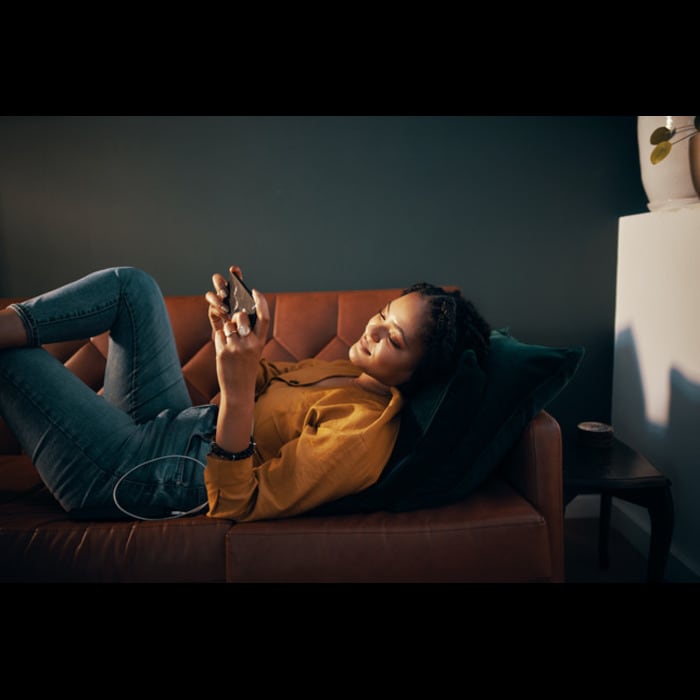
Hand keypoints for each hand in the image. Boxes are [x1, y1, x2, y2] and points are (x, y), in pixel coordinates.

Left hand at [205, 266, 269, 399]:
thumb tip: (237, 312)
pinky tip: (224, 350)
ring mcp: (237, 347)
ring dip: (226, 328)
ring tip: (230, 341)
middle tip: (235, 320)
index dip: (260, 302)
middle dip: (236, 315)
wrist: (238, 389)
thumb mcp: (252, 349)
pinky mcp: (224, 352)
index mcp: (261, 341)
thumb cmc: (244, 367)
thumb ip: (247, 331)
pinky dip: (220, 338)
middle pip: (242, 316)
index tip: (254, 291)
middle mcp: (251, 343)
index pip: (264, 317)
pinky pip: (219, 334)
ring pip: (228, 324)